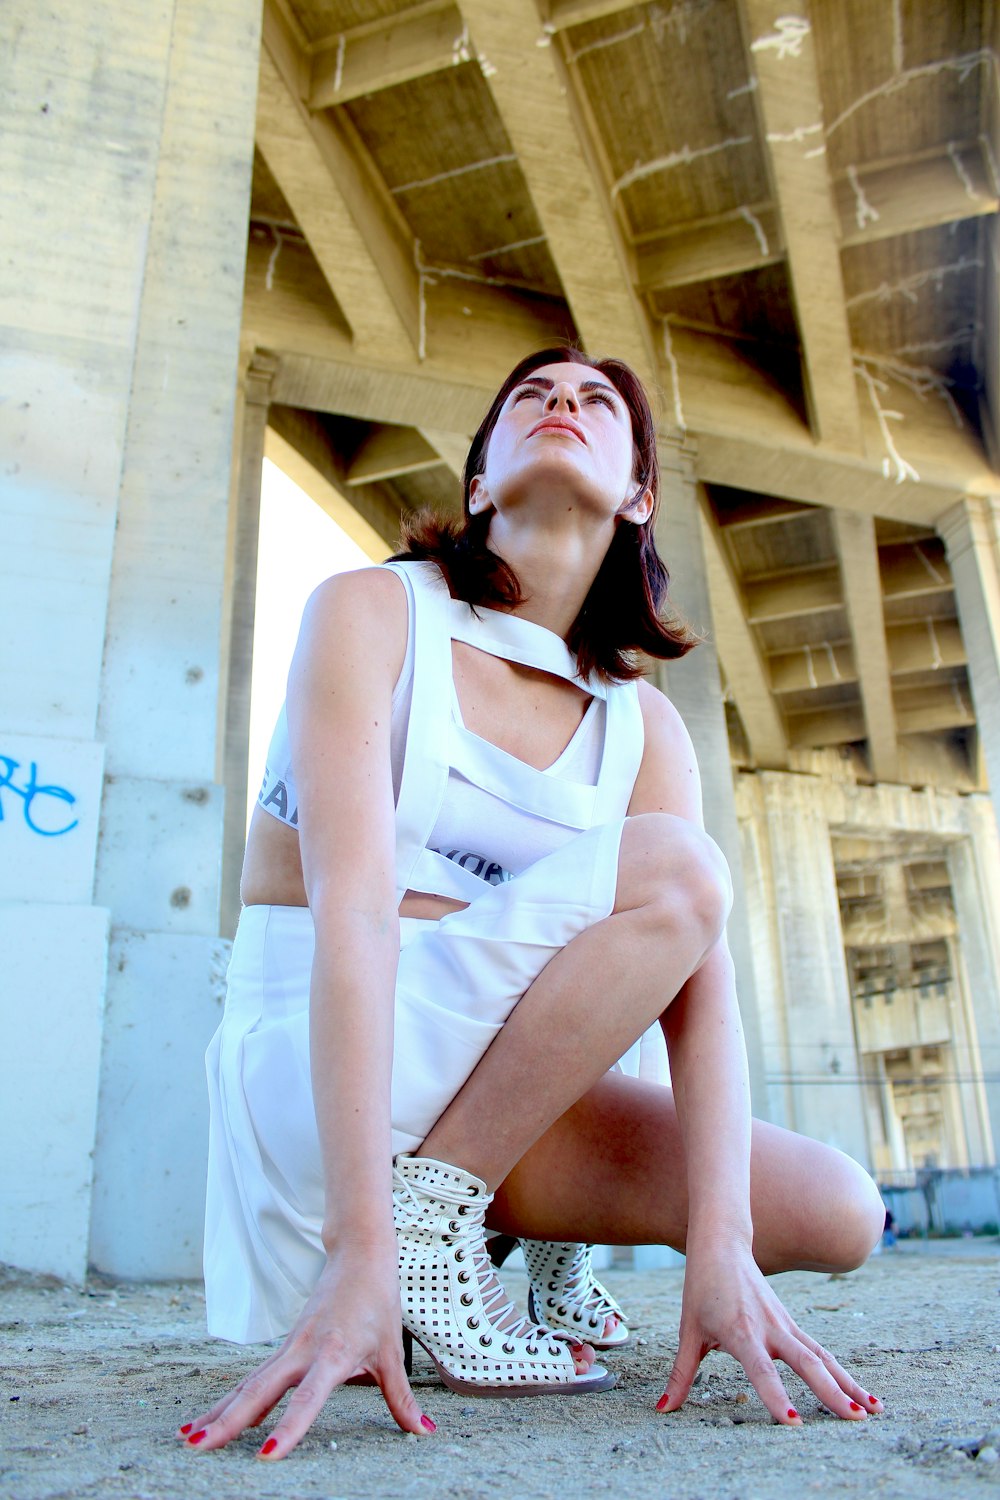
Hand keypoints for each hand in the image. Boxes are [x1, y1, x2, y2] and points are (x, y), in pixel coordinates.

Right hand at [176, 1241, 433, 1458]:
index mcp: (332, 1354)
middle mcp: (303, 1351)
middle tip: (197, 1447)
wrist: (359, 1254)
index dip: (288, 1427)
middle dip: (227, 1421)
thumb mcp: (391, 1351)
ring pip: (248, 1385)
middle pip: (260, 1391)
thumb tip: (424, 1433)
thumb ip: (401, 1398)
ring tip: (188, 1439)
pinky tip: (206, 1421)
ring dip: (219, 1411)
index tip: (266, 1455)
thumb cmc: (377, 1301)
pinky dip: (229, 1400)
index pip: (307, 1398)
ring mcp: (289, 1348)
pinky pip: (253, 1379)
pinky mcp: (284, 1348)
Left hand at [656, 1239, 882, 1424]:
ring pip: (822, 1357)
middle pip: (806, 1363)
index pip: (761, 1370)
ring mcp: (785, 1325)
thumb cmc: (702, 1288)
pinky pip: (822, 1351)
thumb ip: (681, 1374)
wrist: (722, 1243)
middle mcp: (769, 1328)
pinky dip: (842, 1373)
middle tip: (854, 1419)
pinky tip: (863, 1394)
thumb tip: (663, 1409)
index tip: (794, 1422)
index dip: (776, 1396)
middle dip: (831, 1392)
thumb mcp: (688, 1331)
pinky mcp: (793, 1324)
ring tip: (873, 1411)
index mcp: (740, 1331)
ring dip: (848, 1384)